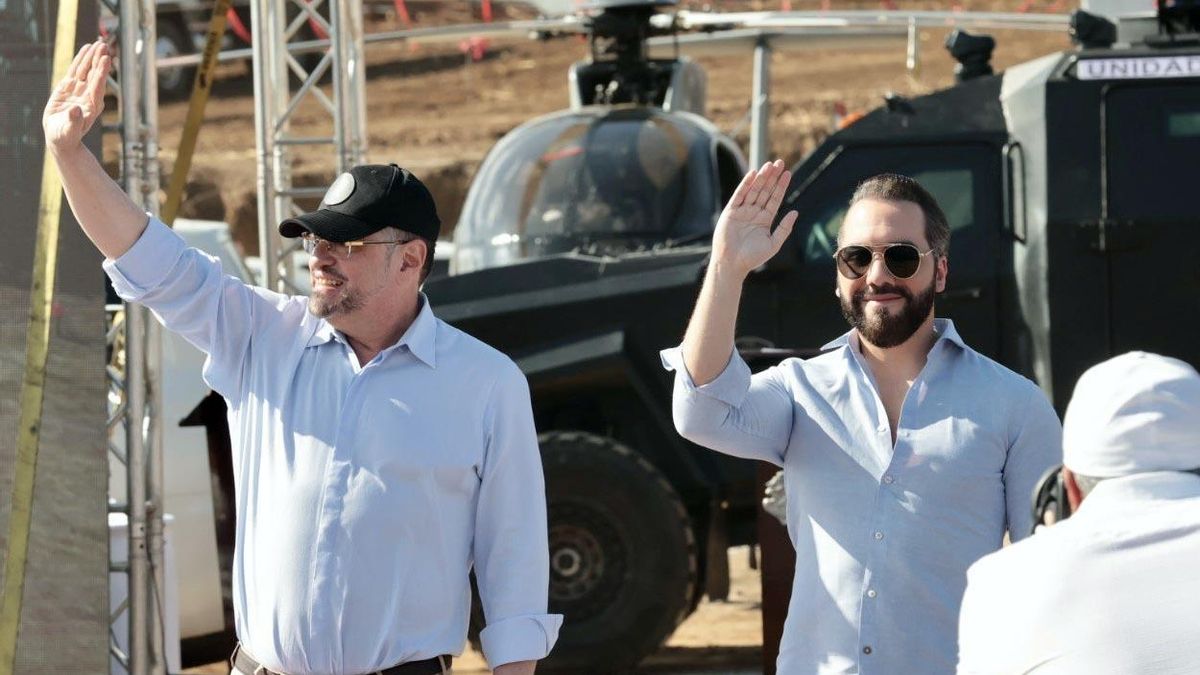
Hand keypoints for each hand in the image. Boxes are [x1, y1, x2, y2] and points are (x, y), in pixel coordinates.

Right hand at [44, 40, 109, 154]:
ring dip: (92, 57)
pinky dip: (80, 60)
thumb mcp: (69, 131)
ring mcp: (79, 90)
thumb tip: (76, 110)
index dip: (101, 72)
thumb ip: (74, 121)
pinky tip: (86, 49)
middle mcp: (88, 95)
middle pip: (95, 74)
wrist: (61, 138)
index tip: (106, 59)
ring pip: (86, 70)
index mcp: (91, 106)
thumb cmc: (66, 137)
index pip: (98, 85)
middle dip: (99, 60)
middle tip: (104, 46)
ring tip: (98, 44)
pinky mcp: (69, 87)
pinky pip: (76, 70)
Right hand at [712, 159, 798, 276]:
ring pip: (754, 190)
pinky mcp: (731, 212)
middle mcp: (754, 213)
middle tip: (780, 162)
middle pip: (765, 191)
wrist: (733, 264)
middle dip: (772, 177)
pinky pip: (739, 195)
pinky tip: (753, 174)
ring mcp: (742, 211)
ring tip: (770, 165)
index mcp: (764, 219)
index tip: (788, 173)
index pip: (775, 199)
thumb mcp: (773, 243)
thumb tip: (795, 212)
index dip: (781, 186)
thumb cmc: (752, 257)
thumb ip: (784, 228)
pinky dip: (745, 184)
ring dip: (762, 177)